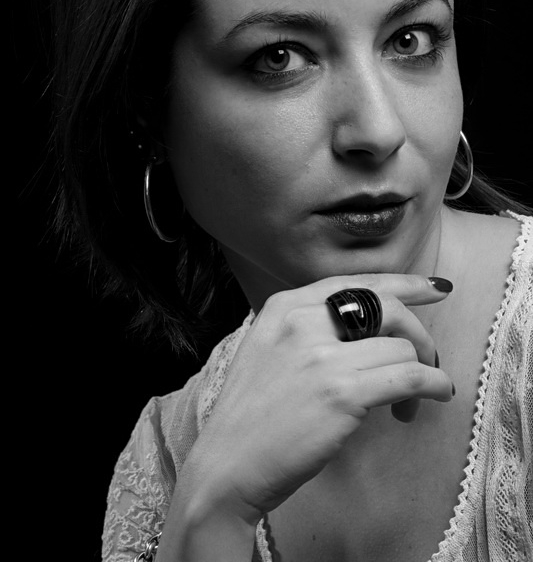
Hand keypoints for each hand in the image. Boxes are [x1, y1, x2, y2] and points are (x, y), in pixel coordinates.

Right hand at [178, 273, 452, 524]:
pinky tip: (435, 396)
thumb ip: (308, 328)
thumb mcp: (269, 350)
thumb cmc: (253, 417)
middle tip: (428, 361)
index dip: (404, 283)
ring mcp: (322, 355)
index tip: (436, 289)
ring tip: (409, 404)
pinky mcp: (342, 392)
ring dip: (422, 371)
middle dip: (419, 333)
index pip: (356, 282)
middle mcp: (303, 320)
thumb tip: (369, 326)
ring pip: (402, 345)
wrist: (227, 466)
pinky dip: (434, 384)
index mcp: (284, 306)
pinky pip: (410, 376)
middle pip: (387, 306)